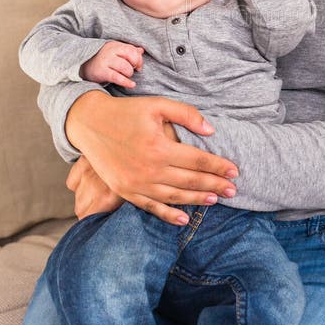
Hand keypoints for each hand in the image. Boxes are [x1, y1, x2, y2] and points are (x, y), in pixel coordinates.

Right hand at [65, 92, 238, 225]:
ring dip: (197, 200)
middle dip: (214, 185)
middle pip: (190, 181)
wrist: (89, 123)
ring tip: (215, 200)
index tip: (235, 172)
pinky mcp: (125, 191)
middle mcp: (149, 169)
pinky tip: (184, 219)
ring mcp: (136, 183)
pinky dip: (169, 215)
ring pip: (174, 197)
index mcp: (159, 147)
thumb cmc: (126, 112)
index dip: (218, 166)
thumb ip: (186, 114)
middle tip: (233, 190)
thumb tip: (211, 130)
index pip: (197, 159)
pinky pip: (151, 207)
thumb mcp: (157, 105)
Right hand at [81, 41, 143, 88]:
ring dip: (129, 74)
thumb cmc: (103, 59)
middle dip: (135, 65)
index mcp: (115, 45)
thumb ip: (128, 51)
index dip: (138, 59)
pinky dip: (126, 82)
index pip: (132, 50)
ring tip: (126, 76)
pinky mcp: (101, 72)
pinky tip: (131, 85)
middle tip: (133, 70)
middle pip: (131, 56)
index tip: (138, 66)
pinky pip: (118, 77)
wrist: (83, 66)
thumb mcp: (115, 52)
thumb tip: (141, 50)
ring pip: (125, 67)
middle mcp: (110, 51)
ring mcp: (105, 61)